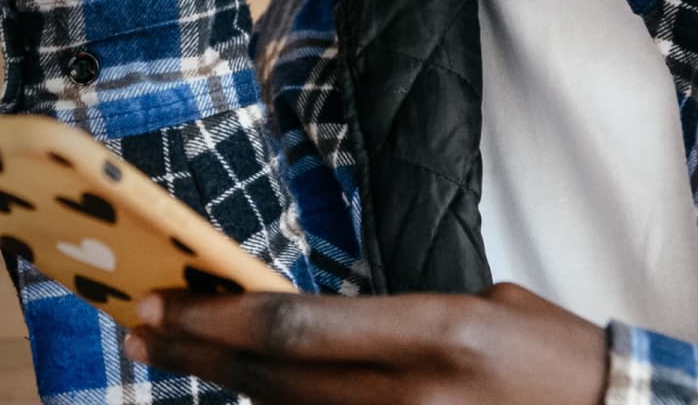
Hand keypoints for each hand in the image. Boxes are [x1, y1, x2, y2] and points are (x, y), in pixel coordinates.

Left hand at [125, 283, 607, 404]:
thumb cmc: (558, 363)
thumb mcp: (483, 309)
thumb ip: (393, 317)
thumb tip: (315, 326)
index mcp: (435, 334)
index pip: (297, 328)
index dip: (217, 318)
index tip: (163, 300)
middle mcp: (412, 395)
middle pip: (274, 376)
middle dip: (196, 349)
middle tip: (139, 326)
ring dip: (223, 384)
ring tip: (168, 353)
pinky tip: (242, 395)